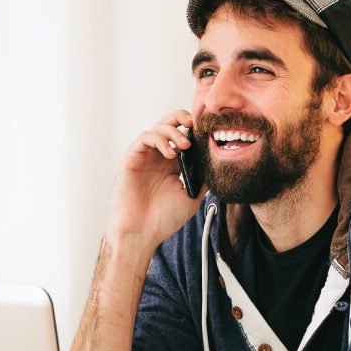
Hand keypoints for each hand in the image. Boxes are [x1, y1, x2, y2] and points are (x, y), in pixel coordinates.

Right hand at [106, 110, 205, 256]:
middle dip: (183, 117)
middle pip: (170, 124)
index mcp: (173, 164)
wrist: (142, 232)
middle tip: (195, 123)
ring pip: (158, 127)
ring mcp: (145, 156)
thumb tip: (219, 161)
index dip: (195, 129)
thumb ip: (203, 178)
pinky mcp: (131, 158)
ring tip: (185, 145)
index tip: (209, 131)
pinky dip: (159, 139)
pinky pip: (144, 137)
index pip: (184, 136)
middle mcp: (158, 156)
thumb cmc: (163, 219)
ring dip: (173, 130)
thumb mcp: (192, 196)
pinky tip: (170, 154)